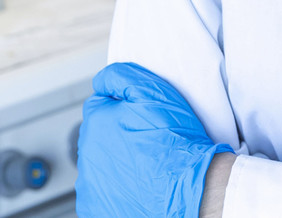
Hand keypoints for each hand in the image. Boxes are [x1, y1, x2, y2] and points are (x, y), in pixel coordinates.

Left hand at [77, 62, 233, 217]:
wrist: (194, 189)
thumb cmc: (177, 142)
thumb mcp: (153, 91)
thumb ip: (120, 77)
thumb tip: (102, 81)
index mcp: (96, 122)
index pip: (99, 105)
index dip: (122, 108)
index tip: (139, 119)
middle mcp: (87, 154)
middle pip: (98, 137)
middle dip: (116, 136)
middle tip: (146, 143)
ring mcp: (91, 185)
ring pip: (100, 166)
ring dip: (115, 164)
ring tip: (145, 167)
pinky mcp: (97, 209)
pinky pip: (102, 194)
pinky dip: (116, 190)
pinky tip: (137, 186)